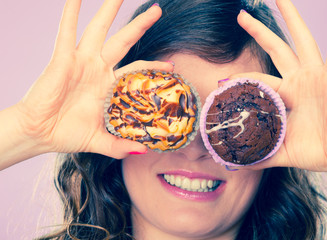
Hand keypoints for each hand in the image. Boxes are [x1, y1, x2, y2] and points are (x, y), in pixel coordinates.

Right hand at [15, 0, 172, 158]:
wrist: (40, 134)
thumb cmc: (67, 134)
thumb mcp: (102, 141)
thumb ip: (122, 145)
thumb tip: (145, 150)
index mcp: (108, 86)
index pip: (137, 70)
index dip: (154, 66)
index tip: (172, 65)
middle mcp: (98, 69)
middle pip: (124, 41)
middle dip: (141, 25)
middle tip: (158, 10)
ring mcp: (82, 61)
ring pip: (100, 29)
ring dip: (110, 10)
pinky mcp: (63, 59)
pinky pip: (67, 32)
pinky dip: (71, 13)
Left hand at [234, 1, 326, 171]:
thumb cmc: (313, 151)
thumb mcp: (279, 151)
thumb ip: (257, 154)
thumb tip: (233, 163)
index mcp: (286, 95)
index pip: (258, 80)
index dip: (240, 80)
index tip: (221, 82)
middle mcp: (299, 80)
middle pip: (276, 48)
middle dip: (258, 31)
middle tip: (241, 15)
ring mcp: (315, 77)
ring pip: (301, 41)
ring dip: (291, 18)